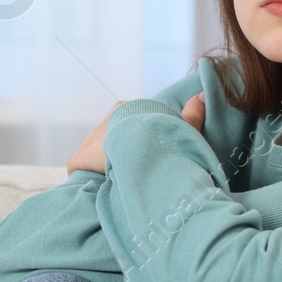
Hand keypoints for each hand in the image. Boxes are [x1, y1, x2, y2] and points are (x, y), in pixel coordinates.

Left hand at [66, 93, 207, 174]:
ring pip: (95, 153)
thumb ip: (192, 114)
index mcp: (125, 110)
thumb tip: (202, 96)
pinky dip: (87, 175)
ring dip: (103, 165)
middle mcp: (104, 122)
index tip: (144, 154)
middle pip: (110, 138)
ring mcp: (90, 139)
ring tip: (117, 180)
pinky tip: (97, 185)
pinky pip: (79, 166)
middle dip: (117, 152)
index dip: (135, 139)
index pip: (127, 123)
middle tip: (132, 168)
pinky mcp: (80, 158)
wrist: (136, 147)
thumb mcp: (180, 127)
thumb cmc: (160, 137)